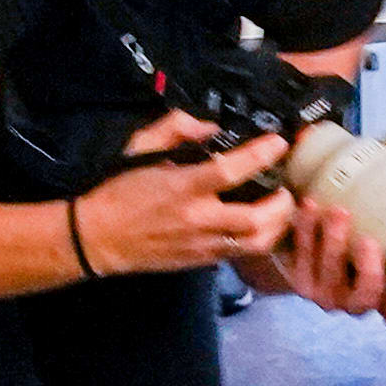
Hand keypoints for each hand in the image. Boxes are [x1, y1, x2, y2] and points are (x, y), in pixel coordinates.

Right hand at [68, 115, 296, 276]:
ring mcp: (201, 244)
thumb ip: (175, 128)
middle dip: (281, 204)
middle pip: (255, 219)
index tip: (279, 143)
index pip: (230, 171)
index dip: (260, 155)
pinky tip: (263, 225)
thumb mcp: (139, 148)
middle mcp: (197, 219)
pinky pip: (240, 253)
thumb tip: (210, 124)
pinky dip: (259, 239)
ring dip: (277, 227)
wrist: (97, 238)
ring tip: (282, 209)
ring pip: (255, 244)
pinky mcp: (201, 260)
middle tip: (288, 188)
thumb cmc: (118, 190)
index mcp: (182, 187)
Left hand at [265, 198, 385, 332]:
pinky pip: (303, 256)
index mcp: (382, 298)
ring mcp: (325, 294)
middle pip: (364, 297)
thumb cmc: (359, 241)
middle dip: (368, 271)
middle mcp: (354, 302)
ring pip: (330, 275)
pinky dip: (307, 229)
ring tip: (338, 212)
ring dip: (335, 242)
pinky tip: (310, 206)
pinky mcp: (300, 280)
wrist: (309, 248)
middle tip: (369, 242)